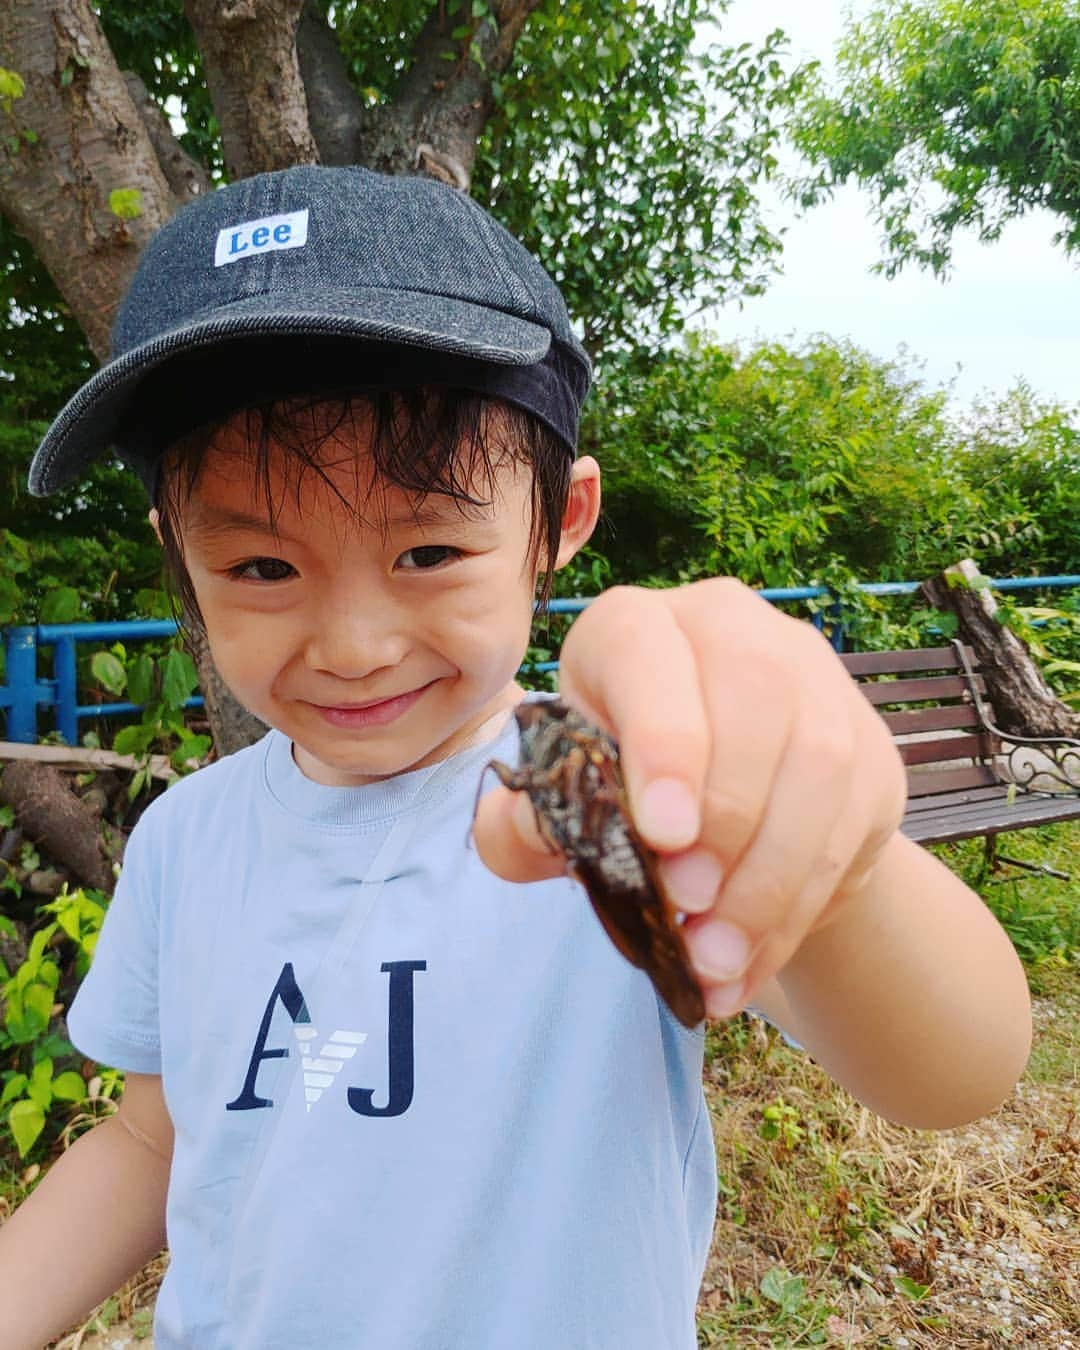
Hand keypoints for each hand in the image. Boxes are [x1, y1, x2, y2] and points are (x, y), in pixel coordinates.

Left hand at [473, 579, 907, 1018]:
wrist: (713, 811)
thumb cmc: (617, 790)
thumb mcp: (559, 802)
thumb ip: (522, 821)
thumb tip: (523, 833)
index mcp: (636, 627)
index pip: (652, 652)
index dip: (664, 740)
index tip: (663, 836)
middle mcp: (733, 629)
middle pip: (754, 694)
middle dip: (726, 814)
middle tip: (688, 904)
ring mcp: (813, 681)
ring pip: (817, 763)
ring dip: (768, 876)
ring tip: (716, 958)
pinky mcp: (865, 747)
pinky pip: (849, 822)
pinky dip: (798, 908)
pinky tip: (749, 965)